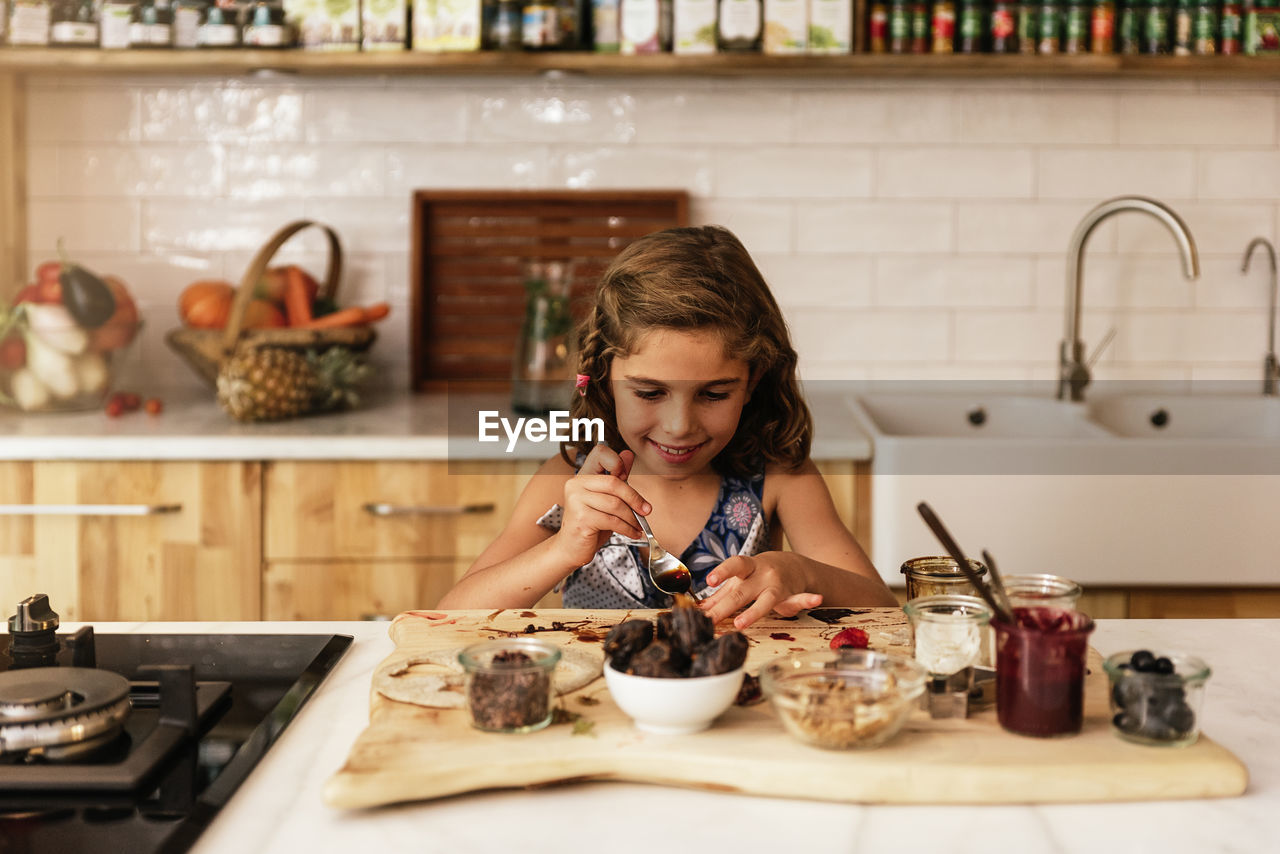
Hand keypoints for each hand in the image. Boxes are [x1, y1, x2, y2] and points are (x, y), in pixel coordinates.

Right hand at [552, 444, 650, 569]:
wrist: (571, 548)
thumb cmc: (590, 523)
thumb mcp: (606, 498)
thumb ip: (617, 477)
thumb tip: (628, 454)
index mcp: (583, 474)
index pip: (600, 453)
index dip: (616, 461)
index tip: (627, 477)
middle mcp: (576, 484)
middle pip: (614, 483)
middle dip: (634, 499)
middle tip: (646, 510)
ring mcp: (576, 501)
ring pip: (615, 504)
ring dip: (632, 518)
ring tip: (638, 526)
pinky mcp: (581, 519)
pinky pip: (612, 521)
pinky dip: (627, 529)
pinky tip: (633, 533)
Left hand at [699, 552, 822, 629]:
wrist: (793, 565)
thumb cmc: (758, 574)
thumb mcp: (741, 579)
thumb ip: (722, 594)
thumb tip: (699, 608)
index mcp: (748, 568)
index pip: (734, 566)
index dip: (723, 572)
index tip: (710, 580)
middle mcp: (763, 575)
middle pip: (742, 591)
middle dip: (724, 608)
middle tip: (709, 620)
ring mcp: (778, 586)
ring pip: (766, 600)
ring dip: (753, 612)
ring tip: (740, 623)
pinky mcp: (792, 597)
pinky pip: (801, 599)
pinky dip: (808, 599)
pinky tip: (816, 599)